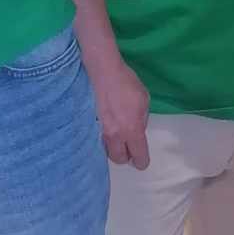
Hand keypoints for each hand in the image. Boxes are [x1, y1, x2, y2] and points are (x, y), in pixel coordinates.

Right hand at [85, 48, 151, 169]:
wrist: (103, 73)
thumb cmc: (127, 84)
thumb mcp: (144, 100)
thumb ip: (142, 119)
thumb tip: (138, 129)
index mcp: (132, 130)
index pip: (138, 156)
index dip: (142, 161)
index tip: (141, 160)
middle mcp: (115, 136)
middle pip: (119, 159)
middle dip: (126, 156)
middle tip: (128, 147)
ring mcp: (100, 131)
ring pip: (106, 152)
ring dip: (113, 148)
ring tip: (116, 138)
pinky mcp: (89, 126)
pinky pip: (96, 141)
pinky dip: (102, 140)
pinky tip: (105, 130)